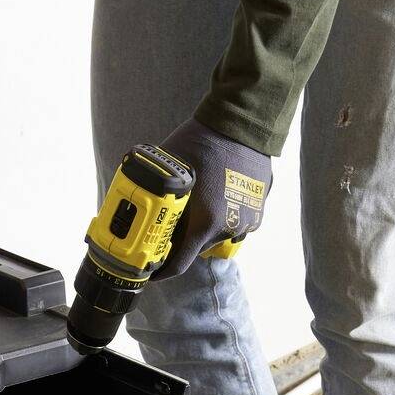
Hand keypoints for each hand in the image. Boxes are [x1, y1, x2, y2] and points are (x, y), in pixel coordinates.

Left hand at [149, 118, 272, 278]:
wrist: (243, 124)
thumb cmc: (203, 141)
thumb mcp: (170, 169)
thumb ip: (157, 196)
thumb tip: (137, 211)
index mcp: (205, 223)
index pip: (179, 264)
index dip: (161, 271)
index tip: (151, 271)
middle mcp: (227, 228)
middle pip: (196, 248)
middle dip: (181, 241)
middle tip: (168, 228)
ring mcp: (245, 221)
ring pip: (215, 235)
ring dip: (202, 227)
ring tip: (195, 205)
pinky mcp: (257, 212)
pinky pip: (232, 222)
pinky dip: (221, 215)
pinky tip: (215, 195)